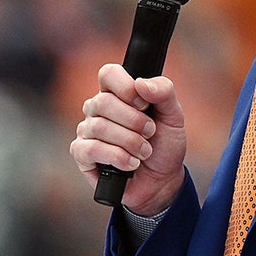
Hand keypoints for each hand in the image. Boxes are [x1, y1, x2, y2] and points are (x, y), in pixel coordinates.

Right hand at [70, 63, 187, 215]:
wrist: (162, 181)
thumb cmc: (164, 145)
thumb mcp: (174, 116)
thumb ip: (164, 92)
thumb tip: (141, 84)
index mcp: (117, 93)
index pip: (108, 74)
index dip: (125, 86)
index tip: (144, 104)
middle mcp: (97, 109)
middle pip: (103, 101)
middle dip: (134, 121)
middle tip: (150, 132)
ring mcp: (87, 131)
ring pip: (99, 127)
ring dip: (130, 142)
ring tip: (145, 152)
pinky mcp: (82, 154)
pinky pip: (90, 149)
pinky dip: (117, 157)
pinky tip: (131, 164)